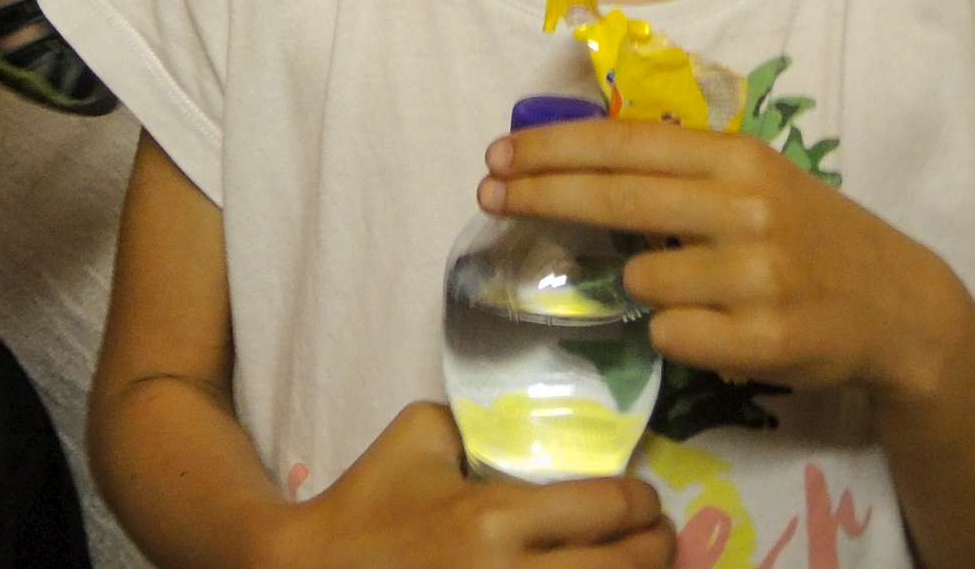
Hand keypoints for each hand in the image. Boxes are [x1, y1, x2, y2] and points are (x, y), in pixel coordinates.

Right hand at [259, 403, 672, 568]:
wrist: (315, 568)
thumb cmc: (369, 501)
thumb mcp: (419, 434)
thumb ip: (481, 422)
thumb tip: (532, 420)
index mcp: (492, 518)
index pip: (604, 509)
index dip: (641, 503)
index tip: (645, 498)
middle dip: (656, 550)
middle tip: (659, 536)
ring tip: (642, 568)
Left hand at [482, 116, 974, 405]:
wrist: (898, 307)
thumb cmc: (808, 236)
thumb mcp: (754, 179)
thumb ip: (680, 169)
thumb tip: (577, 156)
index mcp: (738, 157)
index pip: (626, 144)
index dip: (555, 149)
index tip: (500, 154)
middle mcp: (747, 207)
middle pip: (616, 198)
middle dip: (541, 196)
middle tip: (488, 196)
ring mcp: (758, 274)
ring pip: (643, 282)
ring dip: (642, 289)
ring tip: (689, 289)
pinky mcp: (767, 338)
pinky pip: (674, 337)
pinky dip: (677, 334)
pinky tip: (712, 326)